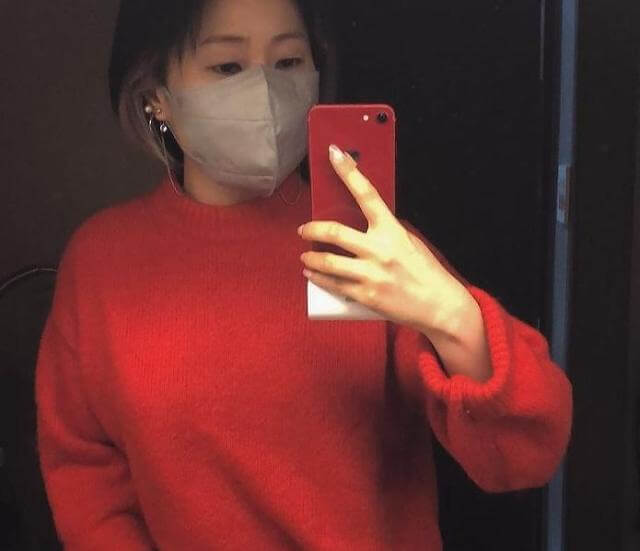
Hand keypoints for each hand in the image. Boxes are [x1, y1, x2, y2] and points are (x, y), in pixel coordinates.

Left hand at [298, 144, 473, 334]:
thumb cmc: (424, 271)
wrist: (438, 305)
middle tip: (303, 230)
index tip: (334, 154)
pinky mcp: (366, 295)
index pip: (366, 194)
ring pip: (328, 262)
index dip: (348, 171)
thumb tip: (360, 222)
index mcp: (392, 230)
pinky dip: (318, 279)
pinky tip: (312, 275)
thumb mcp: (408, 241)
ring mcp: (371, 274)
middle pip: (335, 232)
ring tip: (305, 256)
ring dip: (311, 258)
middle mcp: (380, 249)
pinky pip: (334, 285)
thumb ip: (384, 230)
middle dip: (313, 230)